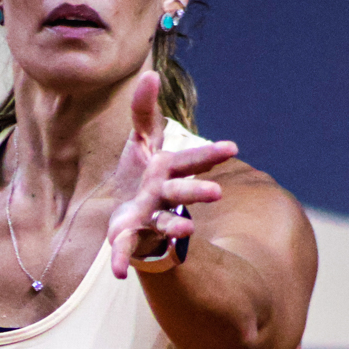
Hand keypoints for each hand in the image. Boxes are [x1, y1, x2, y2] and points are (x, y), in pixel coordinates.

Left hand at [107, 71, 237, 277]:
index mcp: (169, 171)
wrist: (133, 213)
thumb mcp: (142, 139)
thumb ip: (144, 110)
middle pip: (182, 192)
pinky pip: (125, 249)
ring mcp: (149, 217)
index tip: (232, 148)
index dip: (209, 154)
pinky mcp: (129, 235)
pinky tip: (117, 274)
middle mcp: (164, 195)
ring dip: (174, 225)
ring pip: (164, 221)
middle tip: (215, 193)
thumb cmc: (145, 175)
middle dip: (197, 191)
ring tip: (185, 230)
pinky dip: (121, 260)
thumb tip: (150, 73)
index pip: (191, 159)